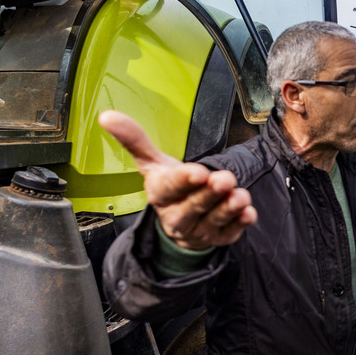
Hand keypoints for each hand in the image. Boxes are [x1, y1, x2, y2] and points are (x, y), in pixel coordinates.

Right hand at [99, 110, 256, 249]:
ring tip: (240, 195)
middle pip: (193, 207)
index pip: (170, 188)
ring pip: (213, 221)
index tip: (199, 172)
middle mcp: (177, 217)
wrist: (178, 224)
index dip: (184, 181)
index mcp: (160, 195)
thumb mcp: (152, 164)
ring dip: (228, 209)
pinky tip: (249, 213)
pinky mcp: (218, 239)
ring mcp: (198, 231)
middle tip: (224, 179)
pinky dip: (240, 224)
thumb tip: (106, 115)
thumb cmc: (169, 187)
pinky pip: (230, 234)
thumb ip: (135, 140)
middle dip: (209, 194)